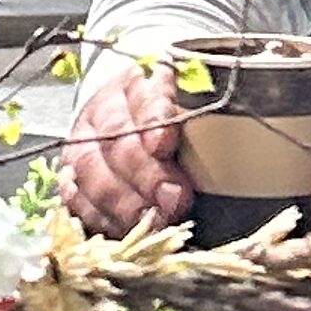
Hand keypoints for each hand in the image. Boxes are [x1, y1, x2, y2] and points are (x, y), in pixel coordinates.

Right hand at [60, 56, 191, 232]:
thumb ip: (206, 116)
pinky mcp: (71, 174)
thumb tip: (239, 135)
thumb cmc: (174, 116)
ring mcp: (82, 142)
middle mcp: (104, 108)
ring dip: (123, 201)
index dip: (152, 118)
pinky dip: (98, 216)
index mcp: (138, 81)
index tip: (165, 142)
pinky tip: (121, 229)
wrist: (128, 117)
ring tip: (152, 221)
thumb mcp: (193, 104)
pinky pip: (75, 196)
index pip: (142, 93)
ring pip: (91, 170)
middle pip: (117, 139)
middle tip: (174, 199)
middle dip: (146, 173)